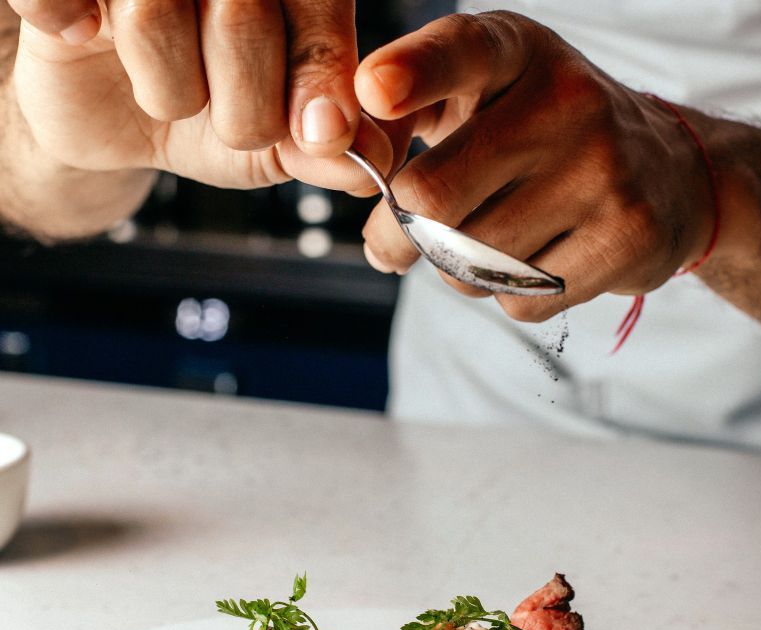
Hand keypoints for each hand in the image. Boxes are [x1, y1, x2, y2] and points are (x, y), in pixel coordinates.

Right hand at [10, 0, 390, 192]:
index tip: (321, 133)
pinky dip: (66, 20)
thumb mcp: (278, 146)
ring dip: (168, 91)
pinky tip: (84, 36)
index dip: (320, 75)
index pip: (315, 12)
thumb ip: (327, 151)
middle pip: (242, 16)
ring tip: (166, 90)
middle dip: (242, 107)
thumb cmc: (209, 119)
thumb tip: (375, 163)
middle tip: (228, 117)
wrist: (119, 122)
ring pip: (157, 15)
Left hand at [354, 12, 716, 319]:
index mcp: (520, 53)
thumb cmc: (547, 136)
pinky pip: (519, 300)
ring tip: (492, 241)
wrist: (672, 174)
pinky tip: (542, 260)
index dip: (414, 71)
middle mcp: (567, 102)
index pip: (462, 51)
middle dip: (395, 237)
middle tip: (392, 243)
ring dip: (459, 270)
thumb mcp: (488, 95)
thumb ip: (410, 114)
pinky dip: (511, 296)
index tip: (375, 90)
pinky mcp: (625, 238)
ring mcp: (603, 172)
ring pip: (471, 262)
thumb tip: (346, 166)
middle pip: (433, 199)